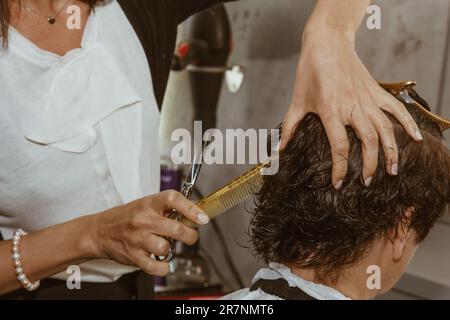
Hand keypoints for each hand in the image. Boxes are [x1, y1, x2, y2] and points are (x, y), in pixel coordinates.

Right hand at [89, 190, 208, 275]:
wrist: (99, 231)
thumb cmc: (127, 217)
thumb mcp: (147, 204)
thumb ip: (169, 207)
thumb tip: (196, 211)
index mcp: (149, 203)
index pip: (173, 199)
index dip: (191, 208)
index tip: (203, 218)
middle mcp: (144, 220)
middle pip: (177, 229)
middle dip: (190, 236)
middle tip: (190, 236)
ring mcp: (138, 239)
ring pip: (166, 248)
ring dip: (170, 250)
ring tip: (165, 246)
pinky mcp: (133, 256)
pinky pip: (155, 267)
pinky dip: (162, 267)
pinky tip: (160, 262)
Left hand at [281, 28, 421, 188]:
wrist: (328, 42)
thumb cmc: (310, 71)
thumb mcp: (297, 100)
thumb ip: (290, 126)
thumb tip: (280, 149)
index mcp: (331, 111)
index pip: (339, 147)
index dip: (340, 169)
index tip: (338, 184)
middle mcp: (353, 107)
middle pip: (368, 142)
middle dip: (369, 165)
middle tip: (367, 182)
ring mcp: (368, 99)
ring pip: (386, 129)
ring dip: (391, 151)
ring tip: (392, 170)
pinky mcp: (377, 91)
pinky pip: (397, 109)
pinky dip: (408, 123)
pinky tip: (416, 139)